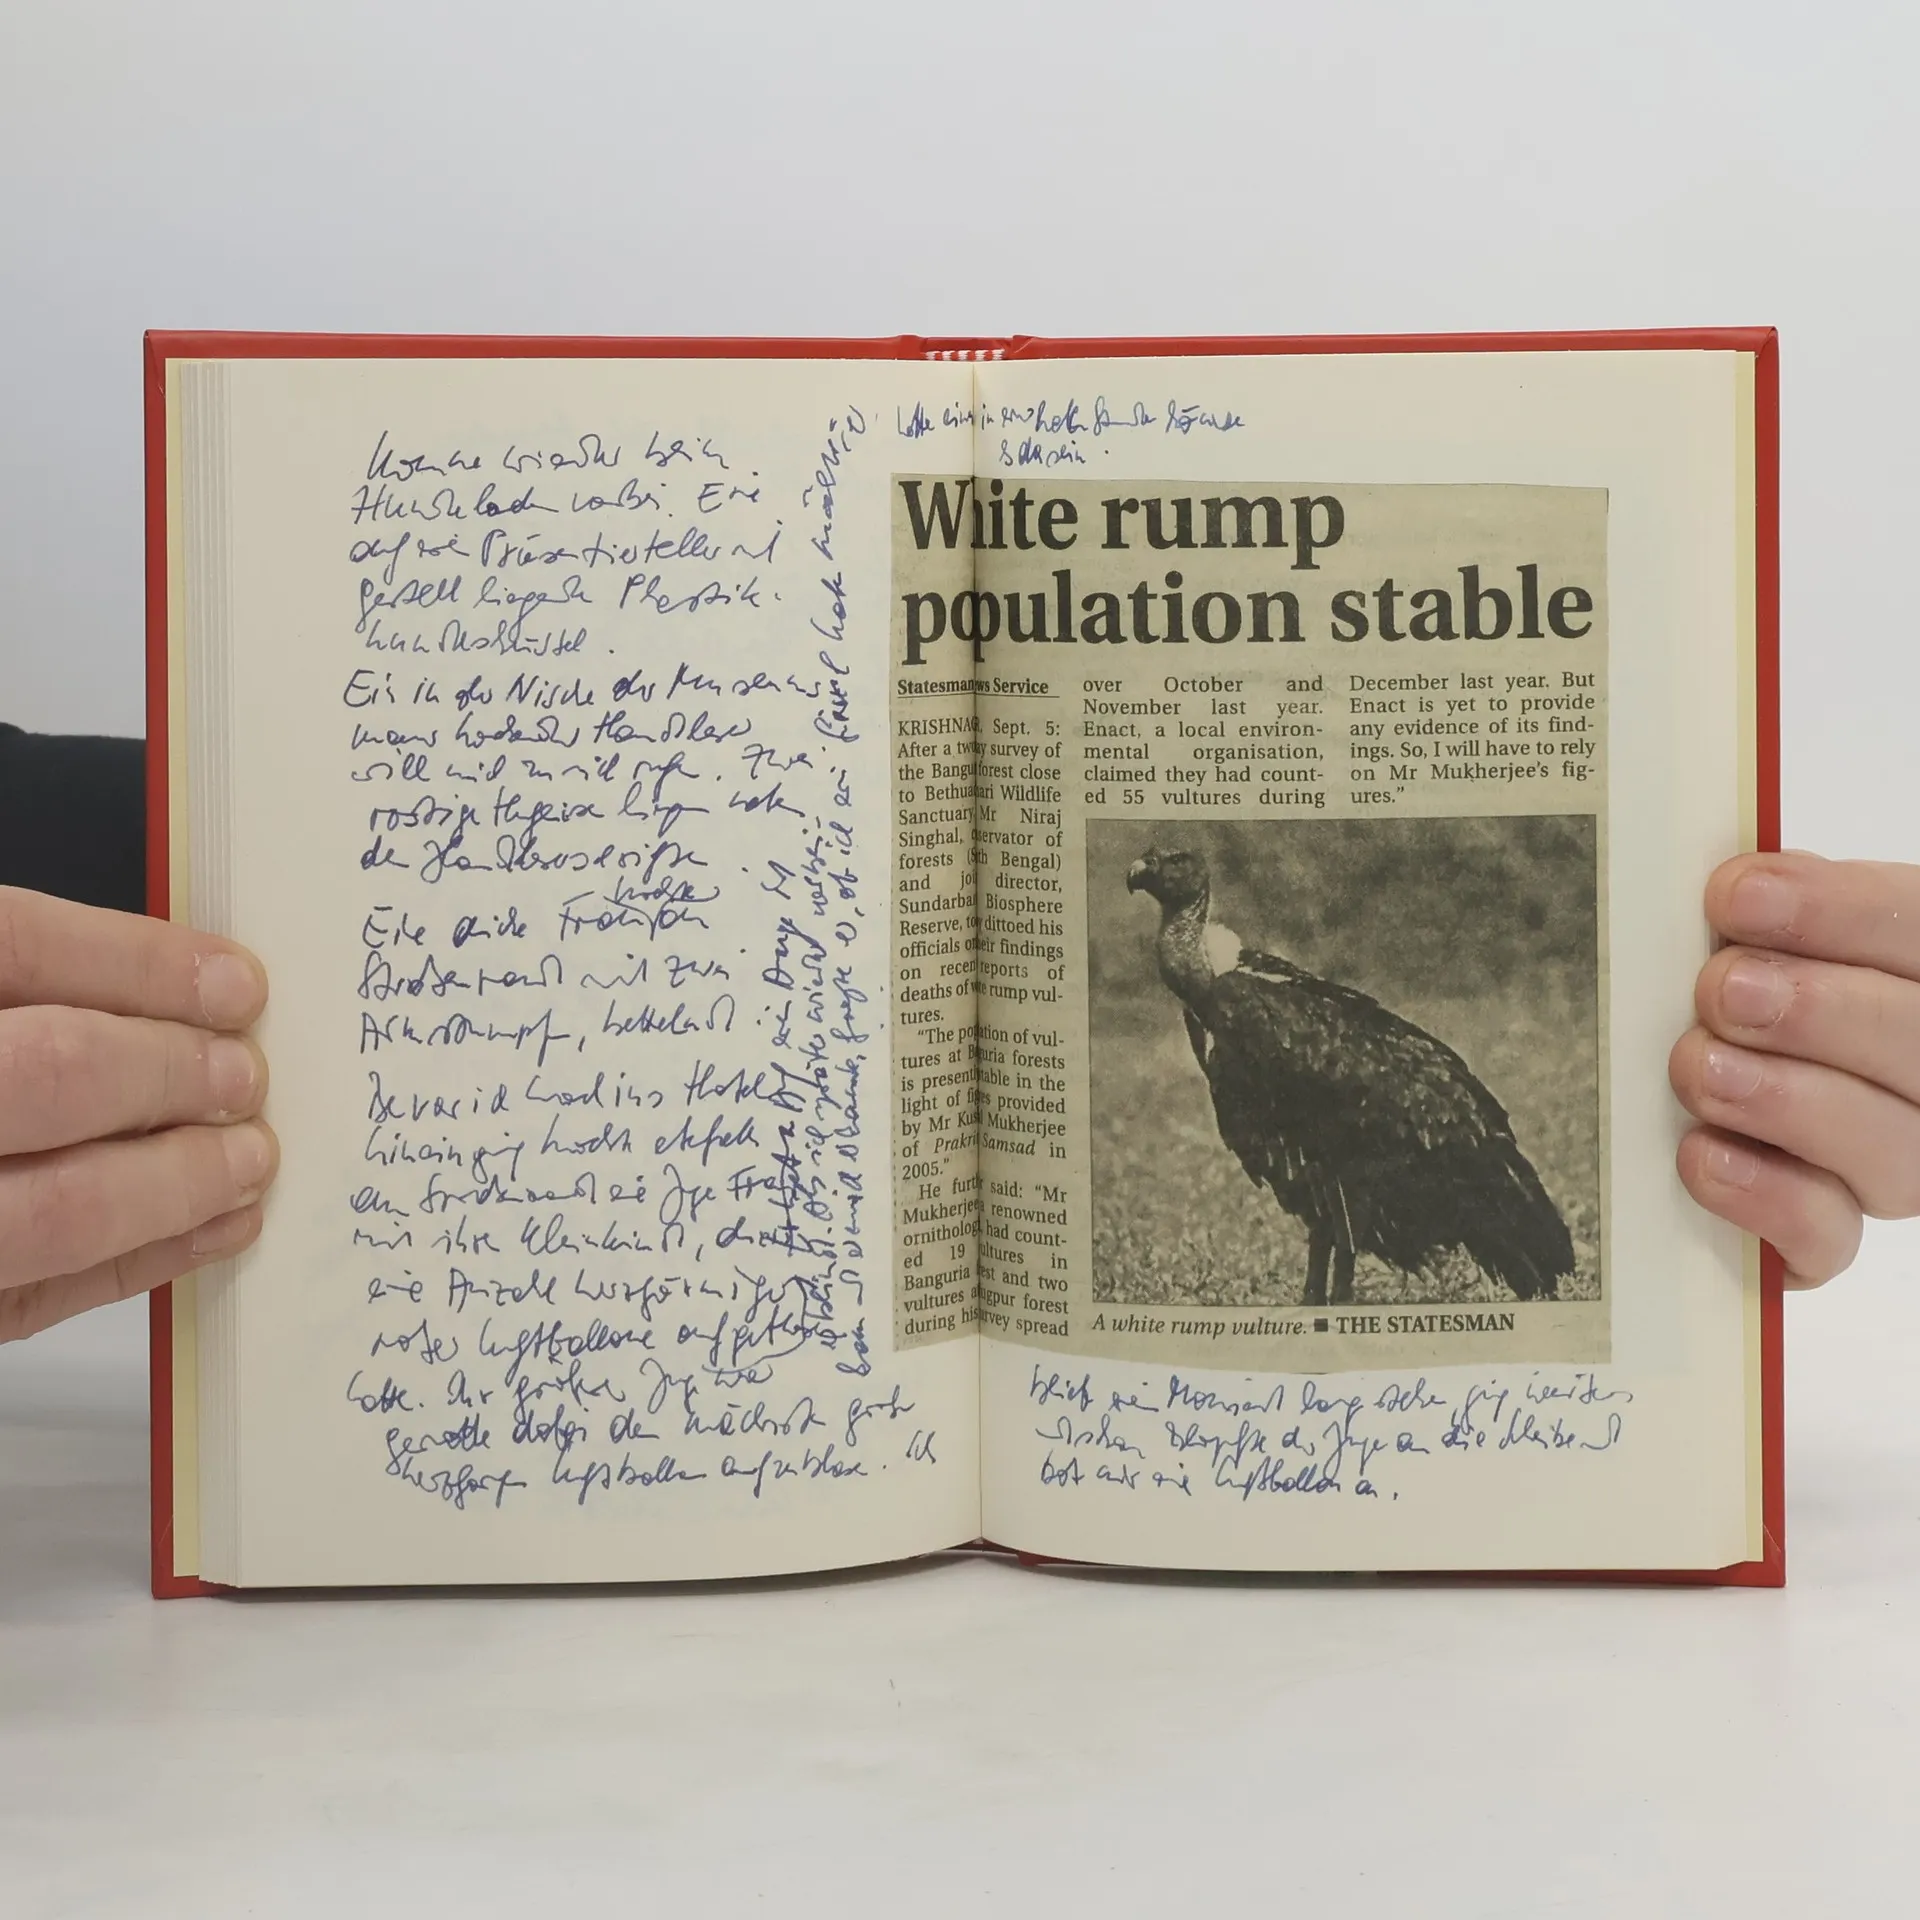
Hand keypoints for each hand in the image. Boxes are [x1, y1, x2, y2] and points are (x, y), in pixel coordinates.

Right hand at [0, 887, 277, 1341]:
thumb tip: (178, 983)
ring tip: (249, 1154)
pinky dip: (145, 1259)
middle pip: (49, 1072)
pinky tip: (215, 1226)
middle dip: (170, 1072)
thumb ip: (19, 976)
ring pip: (56, 1208)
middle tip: (243, 1073)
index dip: (138, 962)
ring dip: (177, 1180)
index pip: (15, 950)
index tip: (233, 981)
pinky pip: (40, 1293)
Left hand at [1671, 851, 1919, 1286]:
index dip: (1841, 912)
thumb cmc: (1741, 981)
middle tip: (1723, 990)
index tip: (1737, 896)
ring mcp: (1893, 1162)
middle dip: (1817, 1012)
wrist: (1715, 1071)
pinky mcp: (1824, 1236)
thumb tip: (1742, 886)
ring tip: (1699, 1066)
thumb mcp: (1761, 929)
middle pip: (1919, 1046)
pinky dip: (1767, 1198)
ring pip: (1891, 1150)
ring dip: (1786, 1101)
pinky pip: (1828, 1240)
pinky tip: (1703, 1155)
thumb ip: (1773, 907)